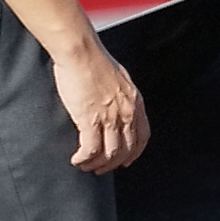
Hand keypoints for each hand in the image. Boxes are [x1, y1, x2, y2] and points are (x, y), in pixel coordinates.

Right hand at [51, 37, 149, 172]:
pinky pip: (90, 150)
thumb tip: (113, 103)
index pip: (142, 136)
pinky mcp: (90, 120)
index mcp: (135, 101)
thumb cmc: (93, 59)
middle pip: (126, 149)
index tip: (126, 161)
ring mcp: (110, 117)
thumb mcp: (118, 78)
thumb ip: (120, 94)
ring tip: (86, 165)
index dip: (134, 153)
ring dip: (97, 164)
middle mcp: (126, 112)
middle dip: (113, 163)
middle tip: (101, 168)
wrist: (80, 52)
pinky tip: (77, 159)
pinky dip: (84, 159)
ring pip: (110, 153)